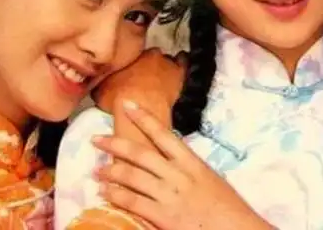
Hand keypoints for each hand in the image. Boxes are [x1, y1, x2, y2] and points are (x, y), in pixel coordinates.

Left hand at [91, 101, 272, 229]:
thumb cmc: (227, 208)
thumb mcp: (208, 179)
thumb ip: (186, 168)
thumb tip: (165, 160)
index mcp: (191, 162)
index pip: (163, 134)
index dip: (143, 118)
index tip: (127, 105)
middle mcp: (178, 174)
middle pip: (140, 153)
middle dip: (115, 144)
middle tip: (95, 139)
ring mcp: (170, 195)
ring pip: (132, 177)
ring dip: (111, 172)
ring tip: (96, 170)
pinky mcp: (164, 217)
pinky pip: (134, 203)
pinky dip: (117, 196)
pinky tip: (106, 193)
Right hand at [92, 49, 185, 119]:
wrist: (139, 107)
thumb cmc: (118, 98)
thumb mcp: (100, 90)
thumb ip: (101, 82)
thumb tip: (95, 81)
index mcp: (130, 54)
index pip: (132, 53)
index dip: (131, 64)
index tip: (130, 72)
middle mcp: (147, 54)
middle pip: (149, 55)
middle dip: (147, 64)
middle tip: (142, 76)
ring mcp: (165, 62)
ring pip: (165, 58)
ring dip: (162, 65)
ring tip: (159, 75)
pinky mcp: (179, 73)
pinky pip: (182, 61)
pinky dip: (181, 62)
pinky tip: (181, 62)